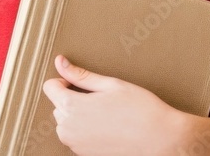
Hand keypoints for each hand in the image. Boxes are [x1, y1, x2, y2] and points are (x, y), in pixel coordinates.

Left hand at [41, 54, 187, 155]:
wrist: (160, 140)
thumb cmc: (140, 109)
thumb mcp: (110, 84)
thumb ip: (80, 75)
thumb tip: (60, 62)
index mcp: (72, 107)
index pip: (49, 87)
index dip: (63, 80)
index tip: (81, 82)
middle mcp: (68, 129)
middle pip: (58, 106)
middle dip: (72, 98)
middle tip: (100, 97)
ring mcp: (75, 145)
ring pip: (65, 123)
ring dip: (77, 115)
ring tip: (105, 112)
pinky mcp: (84, 155)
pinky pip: (75, 137)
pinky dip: (84, 130)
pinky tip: (106, 126)